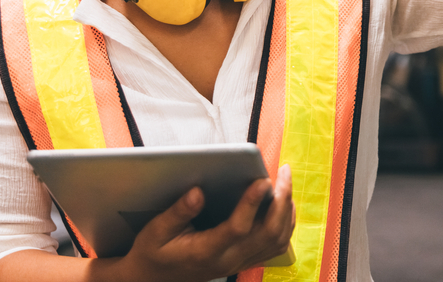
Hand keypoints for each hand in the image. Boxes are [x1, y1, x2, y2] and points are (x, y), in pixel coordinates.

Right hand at [116, 164, 294, 281]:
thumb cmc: (155, 252)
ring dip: (287, 210)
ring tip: (286, 182)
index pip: (237, 228)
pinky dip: (285, 223)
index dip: (252, 203)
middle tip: (284, 172)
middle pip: (268, 233)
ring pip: (277, 240)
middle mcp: (228, 259)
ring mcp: (239, 262)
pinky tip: (283, 203)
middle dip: (282, 200)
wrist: (154, 279)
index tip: (262, 180)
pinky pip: (276, 245)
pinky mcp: (245, 260)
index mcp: (206, 251)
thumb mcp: (156, 231)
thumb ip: (177, 212)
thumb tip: (197, 191)